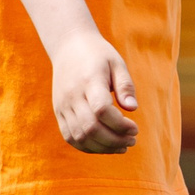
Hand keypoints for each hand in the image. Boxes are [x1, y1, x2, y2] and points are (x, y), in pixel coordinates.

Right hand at [50, 31, 139, 152]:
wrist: (68, 47)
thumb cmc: (98, 55)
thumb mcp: (117, 63)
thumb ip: (125, 85)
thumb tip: (133, 108)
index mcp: (89, 81)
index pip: (102, 110)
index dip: (120, 124)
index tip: (135, 128)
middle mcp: (72, 96)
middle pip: (91, 127)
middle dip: (114, 140)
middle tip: (132, 140)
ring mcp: (63, 106)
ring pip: (80, 136)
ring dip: (103, 147)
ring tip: (122, 146)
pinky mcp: (59, 112)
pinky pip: (70, 137)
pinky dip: (88, 146)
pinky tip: (105, 146)